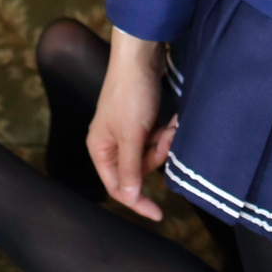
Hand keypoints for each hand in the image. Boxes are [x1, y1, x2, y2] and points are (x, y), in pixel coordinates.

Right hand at [86, 29, 177, 219]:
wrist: (141, 57)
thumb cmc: (131, 95)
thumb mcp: (132, 135)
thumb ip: (130, 168)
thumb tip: (128, 197)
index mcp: (100, 149)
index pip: (118, 187)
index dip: (138, 202)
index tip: (160, 214)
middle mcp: (110, 143)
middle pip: (137, 170)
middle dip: (156, 156)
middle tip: (166, 136)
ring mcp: (126, 131)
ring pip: (149, 153)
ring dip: (163, 142)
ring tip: (170, 123)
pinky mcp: (141, 120)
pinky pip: (155, 138)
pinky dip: (165, 131)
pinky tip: (171, 119)